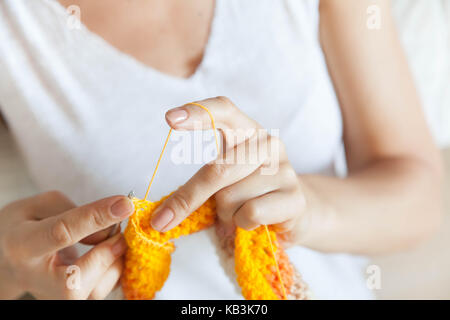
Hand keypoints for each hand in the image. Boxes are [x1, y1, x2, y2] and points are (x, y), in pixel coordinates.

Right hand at [0, 191, 133, 298]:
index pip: (63, 233)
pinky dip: (113, 268)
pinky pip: (103, 290)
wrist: (7, 261)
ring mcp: (54, 298)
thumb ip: (76, 211)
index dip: (97, 217)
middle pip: (78, 276)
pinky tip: (107, 253)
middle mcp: (36, 279)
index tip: (125, 204)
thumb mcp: (41, 205)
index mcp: (23, 246)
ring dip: (114, 258)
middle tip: (118, 227)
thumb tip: (109, 232)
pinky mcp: (73, 303)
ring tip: (108, 239)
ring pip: (96, 289)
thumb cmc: (26, 228)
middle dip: (108, 249)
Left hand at [150, 97, 309, 245]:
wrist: (291, 212)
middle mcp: (268, 142)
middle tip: (163, 220)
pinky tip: (256, 222)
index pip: (223, 110)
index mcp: (246, 130)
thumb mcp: (223, 180)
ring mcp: (285, 169)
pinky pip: (251, 213)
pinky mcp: (295, 197)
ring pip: (231, 197)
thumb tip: (161, 216)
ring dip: (225, 214)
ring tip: (239, 214)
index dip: (198, 112)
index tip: (170, 119)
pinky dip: (242, 224)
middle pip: (218, 168)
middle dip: (189, 197)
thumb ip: (199, 184)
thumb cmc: (247, 193)